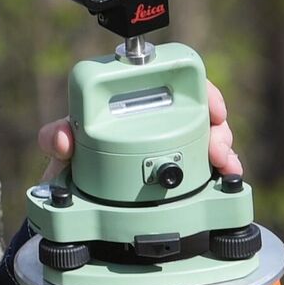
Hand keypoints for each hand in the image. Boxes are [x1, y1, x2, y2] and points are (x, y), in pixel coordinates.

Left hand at [36, 81, 241, 184]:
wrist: (78, 202)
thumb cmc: (72, 164)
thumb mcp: (62, 149)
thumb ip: (55, 137)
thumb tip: (64, 139)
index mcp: (134, 103)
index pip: (176, 82)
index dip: (201, 90)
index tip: (213, 109)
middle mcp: (159, 120)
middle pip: (201, 111)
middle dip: (218, 127)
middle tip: (219, 146)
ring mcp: (172, 147)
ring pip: (211, 138)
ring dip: (223, 149)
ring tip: (225, 165)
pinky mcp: (180, 172)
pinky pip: (209, 167)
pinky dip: (222, 172)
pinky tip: (228, 178)